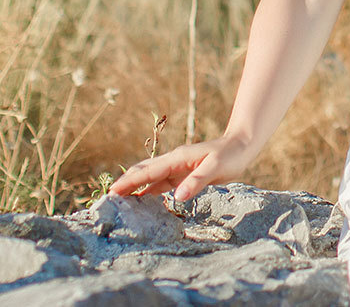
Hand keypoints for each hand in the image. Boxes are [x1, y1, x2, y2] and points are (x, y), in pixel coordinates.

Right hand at [109, 132, 256, 201]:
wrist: (241, 146)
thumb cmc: (229, 156)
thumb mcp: (215, 168)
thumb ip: (197, 182)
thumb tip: (177, 196)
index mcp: (177, 159)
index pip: (148, 172)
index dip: (130, 182)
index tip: (113, 191)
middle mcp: (173, 162)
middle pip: (143, 172)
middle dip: (125, 183)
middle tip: (108, 199)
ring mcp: (176, 168)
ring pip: (149, 178)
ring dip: (134, 188)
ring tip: (118, 201)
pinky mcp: (182, 175)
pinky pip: (160, 184)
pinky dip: (147, 191)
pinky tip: (140, 201)